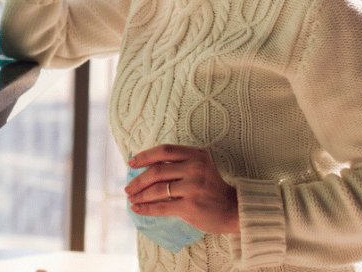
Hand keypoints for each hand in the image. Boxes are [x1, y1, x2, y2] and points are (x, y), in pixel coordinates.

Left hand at [125, 144, 239, 234]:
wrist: (233, 209)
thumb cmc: (210, 187)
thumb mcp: (200, 166)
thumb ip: (178, 163)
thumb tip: (144, 166)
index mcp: (196, 155)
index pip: (164, 151)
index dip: (144, 156)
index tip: (131, 164)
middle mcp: (195, 168)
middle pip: (157, 171)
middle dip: (138, 180)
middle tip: (128, 187)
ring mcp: (193, 187)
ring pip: (156, 190)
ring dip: (140, 195)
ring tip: (132, 198)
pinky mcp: (190, 206)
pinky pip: (161, 207)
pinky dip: (146, 208)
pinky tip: (137, 209)